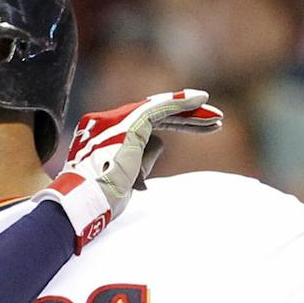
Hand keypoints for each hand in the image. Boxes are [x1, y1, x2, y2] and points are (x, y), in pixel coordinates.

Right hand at [38, 90, 221, 250]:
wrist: (86, 202)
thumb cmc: (103, 199)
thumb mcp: (128, 178)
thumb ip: (143, 158)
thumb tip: (161, 142)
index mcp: (103, 135)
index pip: (145, 123)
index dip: (173, 123)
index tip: (198, 126)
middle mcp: (107, 121)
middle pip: (154, 114)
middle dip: (186, 117)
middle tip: (215, 120)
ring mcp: (116, 119)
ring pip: (159, 109)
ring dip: (191, 113)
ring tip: (217, 118)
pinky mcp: (128, 123)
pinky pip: (158, 108)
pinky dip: (180, 103)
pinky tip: (201, 100)